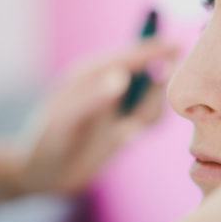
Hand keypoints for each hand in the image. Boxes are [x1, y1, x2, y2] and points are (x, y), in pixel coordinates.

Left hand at [15, 39, 178, 194]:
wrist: (42, 177)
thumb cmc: (46, 144)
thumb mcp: (65, 121)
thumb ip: (94, 99)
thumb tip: (123, 76)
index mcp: (93, 73)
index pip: (131, 54)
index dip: (155, 48)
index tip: (178, 44)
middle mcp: (109, 85)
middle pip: (150, 74)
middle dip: (154, 91)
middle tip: (139, 112)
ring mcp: (118, 105)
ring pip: (153, 99)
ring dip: (148, 112)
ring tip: (124, 131)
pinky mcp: (125, 125)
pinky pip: (148, 119)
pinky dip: (144, 126)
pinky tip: (124, 137)